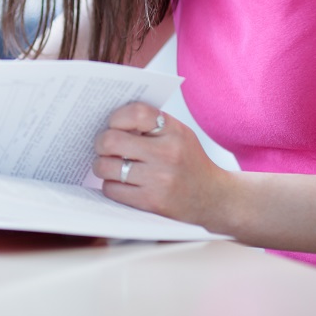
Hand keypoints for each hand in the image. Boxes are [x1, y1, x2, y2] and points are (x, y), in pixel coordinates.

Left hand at [92, 102, 231, 229]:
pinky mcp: (152, 202)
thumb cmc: (188, 161)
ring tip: (110, 165)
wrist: (215, 199)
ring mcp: (160, 180)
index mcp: (174, 131)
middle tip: (104, 147)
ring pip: (105, 166)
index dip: (116, 118)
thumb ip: (150, 124)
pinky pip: (112, 189)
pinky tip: (120, 183)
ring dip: (101, 166)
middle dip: (101, 143)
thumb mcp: (179, 134)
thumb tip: (109, 120)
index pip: (135, 113)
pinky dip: (110, 185)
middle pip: (111, 140)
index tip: (113, 125)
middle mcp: (168, 153)